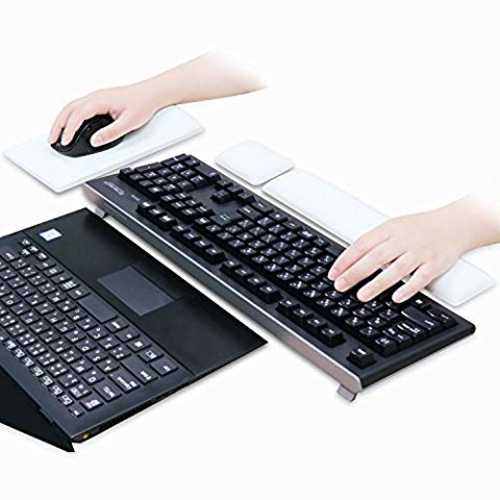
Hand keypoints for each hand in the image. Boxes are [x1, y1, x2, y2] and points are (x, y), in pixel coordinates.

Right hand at [48, 83, 160, 146]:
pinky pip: (78, 107)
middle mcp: (95, 96)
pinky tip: (69, 125)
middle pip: (68, 109)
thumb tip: (95, 141)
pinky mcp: (99, 100)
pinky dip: (69, 116)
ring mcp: (96, 97)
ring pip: (71, 107)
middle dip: (58, 125)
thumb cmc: (142, 104)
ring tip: (56, 135)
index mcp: (100, 100)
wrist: (151, 93)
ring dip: (61, 120)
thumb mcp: (128, 123)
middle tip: (52, 140)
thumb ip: (111, 133)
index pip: (78, 115)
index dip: (69, 129)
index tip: (64, 142)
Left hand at [328, 202, 479, 302]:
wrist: (453, 225)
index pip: (362, 244)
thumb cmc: (418, 228)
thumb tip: (348, 261)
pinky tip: (396, 297)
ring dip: (377, 283)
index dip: (345, 260)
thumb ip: (373, 243)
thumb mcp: (392, 228)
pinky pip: (421, 278)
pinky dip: (408, 288)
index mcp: (389, 230)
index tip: (333, 273)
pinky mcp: (434, 264)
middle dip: (355, 273)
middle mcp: (403, 240)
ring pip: (396, 269)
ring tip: (362, 295)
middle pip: (375, 258)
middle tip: (340, 286)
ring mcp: (419, 252)